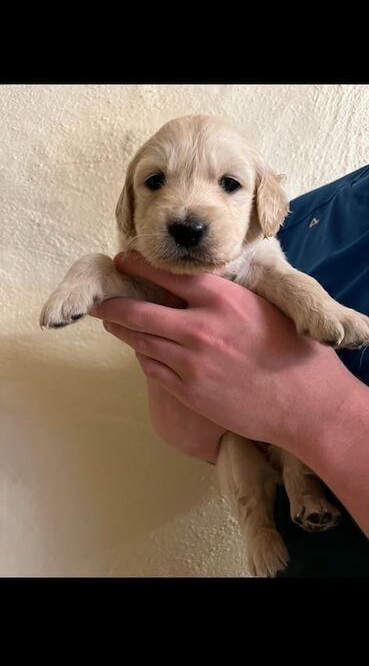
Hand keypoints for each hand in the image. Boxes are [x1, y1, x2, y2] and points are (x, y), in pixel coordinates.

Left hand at [89, 252, 353, 454]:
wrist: (306, 405)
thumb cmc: (293, 353)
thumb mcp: (264, 309)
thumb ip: (228, 296)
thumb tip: (198, 285)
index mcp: (223, 300)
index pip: (169, 275)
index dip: (140, 266)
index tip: (124, 260)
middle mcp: (200, 329)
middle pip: (140, 311)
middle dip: (114, 303)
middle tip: (100, 298)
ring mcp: (191, 363)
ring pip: (141, 341)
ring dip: (122, 329)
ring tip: (111, 321)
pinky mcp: (188, 392)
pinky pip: (153, 369)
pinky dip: (143, 356)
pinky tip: (138, 350)